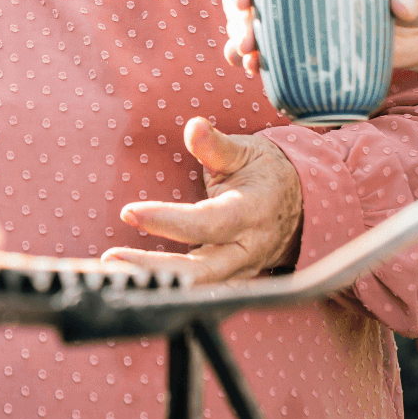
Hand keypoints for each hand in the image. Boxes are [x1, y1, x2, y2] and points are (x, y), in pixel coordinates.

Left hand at [101, 117, 300, 282]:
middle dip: (155, 269)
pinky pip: (199, 291)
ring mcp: (242, 270)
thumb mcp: (247, 152)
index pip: (207, 223)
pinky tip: (133, 282)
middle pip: (201, 271)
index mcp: (251, 212)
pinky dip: (168, 289)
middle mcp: (248, 249)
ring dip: (156, 284)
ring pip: (198, 288)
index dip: (168, 220)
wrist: (305, 205)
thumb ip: (216, 145)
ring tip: (113, 272)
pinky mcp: (232, 280)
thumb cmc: (268, 174)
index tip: (129, 212)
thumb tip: (193, 127)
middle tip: (112, 259)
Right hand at [222, 0, 417, 79]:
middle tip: (247, 45)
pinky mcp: (302, 42)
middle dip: (237, 20)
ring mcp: (295, 15)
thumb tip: (401, 9)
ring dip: (238, 42)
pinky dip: (254, 60)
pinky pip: (267, 49)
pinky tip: (253, 72)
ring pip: (250, 24)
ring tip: (248, 62)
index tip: (242, 3)